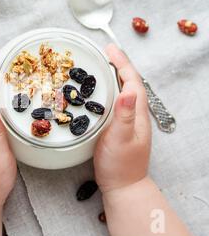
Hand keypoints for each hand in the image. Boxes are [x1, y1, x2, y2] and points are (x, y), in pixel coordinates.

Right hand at [94, 44, 151, 192]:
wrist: (123, 185)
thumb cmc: (121, 164)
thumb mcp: (121, 139)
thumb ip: (124, 115)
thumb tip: (127, 91)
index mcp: (136, 113)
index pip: (132, 81)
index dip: (122, 63)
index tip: (110, 49)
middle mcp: (134, 114)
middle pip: (129, 82)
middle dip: (118, 64)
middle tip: (104, 52)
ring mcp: (127, 120)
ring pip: (122, 90)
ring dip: (113, 75)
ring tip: (100, 65)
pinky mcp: (119, 126)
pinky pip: (115, 101)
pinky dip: (108, 89)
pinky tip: (98, 91)